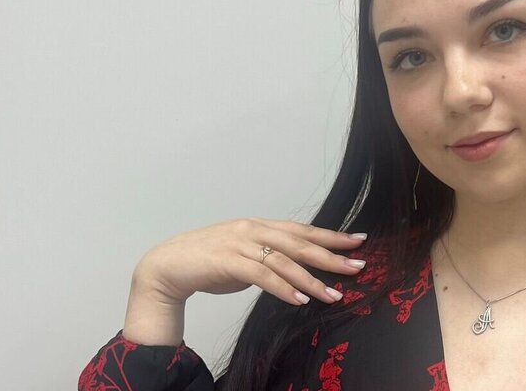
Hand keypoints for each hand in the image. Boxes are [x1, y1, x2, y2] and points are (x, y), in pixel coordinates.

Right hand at [131, 218, 367, 306]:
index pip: (303, 230)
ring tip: (333, 295)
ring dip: (311, 280)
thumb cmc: (208, 262)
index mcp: (260, 225)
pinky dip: (283, 288)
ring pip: (285, 261)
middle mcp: (254, 229)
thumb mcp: (245, 255)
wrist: (167, 265)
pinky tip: (299, 300)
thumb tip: (294, 271)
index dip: (332, 235)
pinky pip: (262, 275)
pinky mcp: (227, 261)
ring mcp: (240, 244)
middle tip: (357, 267)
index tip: (358, 241)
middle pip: (301, 243)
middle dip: (331, 256)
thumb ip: (269, 258)